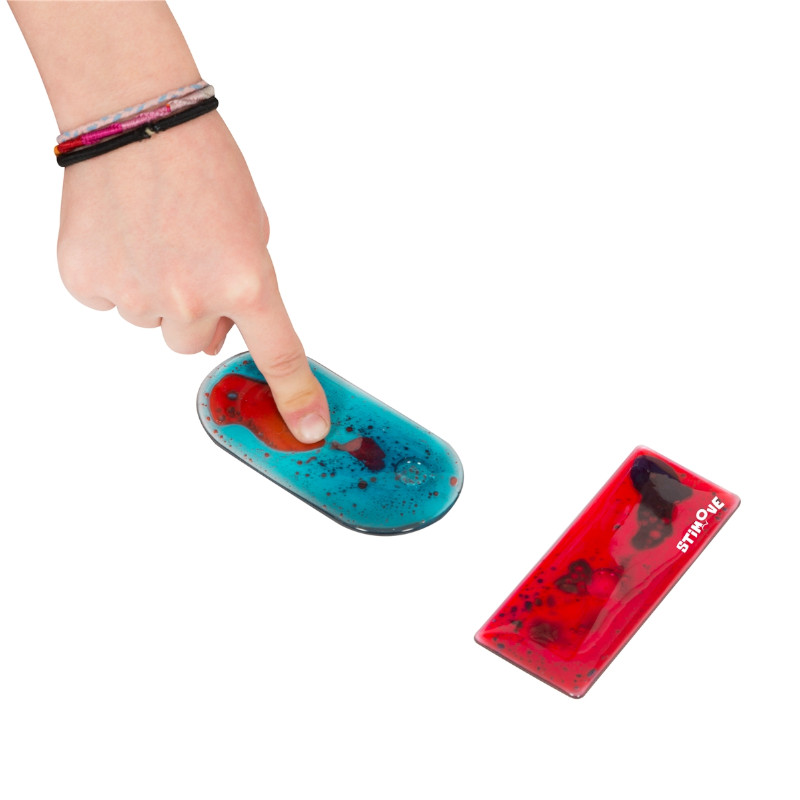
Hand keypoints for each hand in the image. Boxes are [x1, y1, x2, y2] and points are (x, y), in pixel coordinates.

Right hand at [56, 111, 329, 442]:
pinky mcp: (86, 281)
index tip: (306, 429)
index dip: (294, 396)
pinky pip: (109, 302)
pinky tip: (123, 236)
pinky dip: (116, 277)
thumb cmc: (203, 163)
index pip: (277, 354)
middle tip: (192, 259)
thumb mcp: (253, 229)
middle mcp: (192, 298)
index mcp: (246, 280)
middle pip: (197, 344)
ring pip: (153, 324)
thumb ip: (249, 287)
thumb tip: (231, 329)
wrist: (137, 116)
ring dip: (158, 294)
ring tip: (156, 237)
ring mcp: (135, 293)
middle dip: (199, 312)